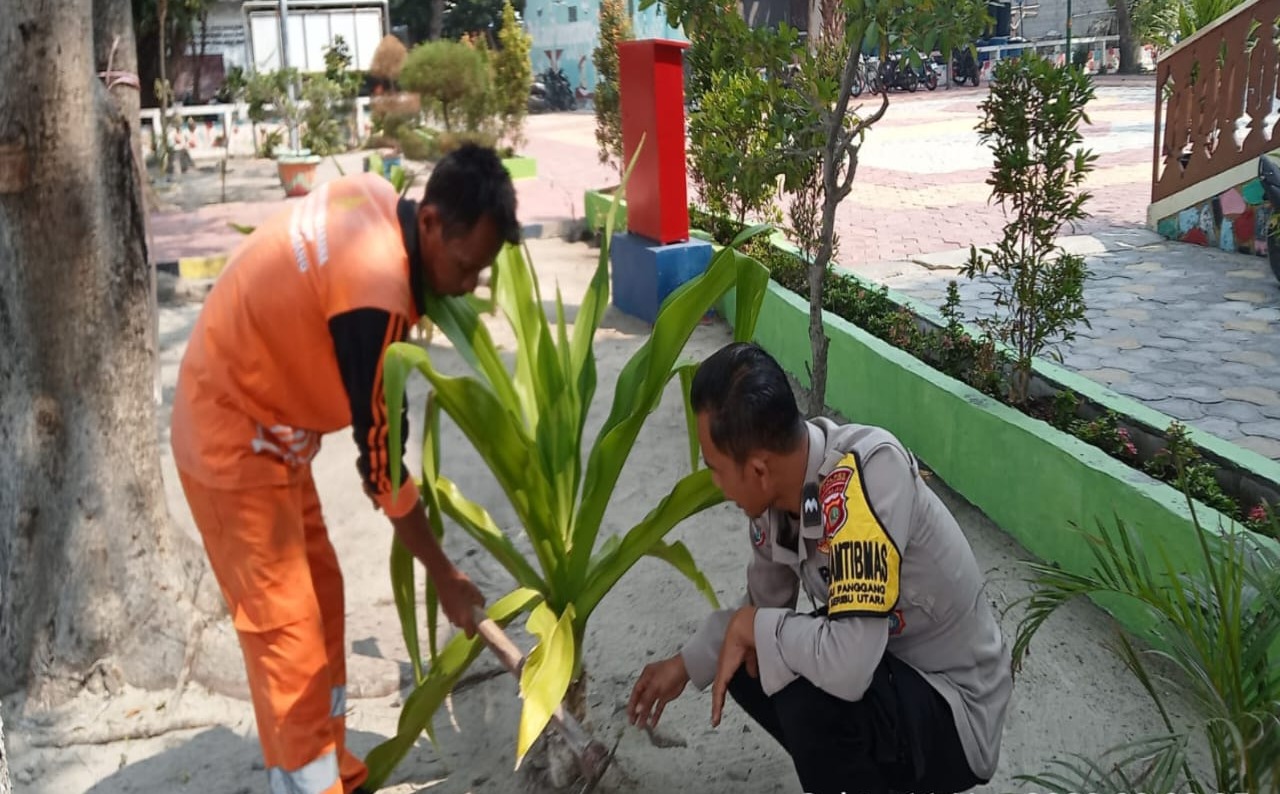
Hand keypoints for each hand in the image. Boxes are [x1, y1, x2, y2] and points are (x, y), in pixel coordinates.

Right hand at [434, 568, 484, 638]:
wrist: (444, 578)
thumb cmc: (462, 586)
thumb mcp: (476, 593)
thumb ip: (480, 603)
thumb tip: (480, 607)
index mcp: (465, 618)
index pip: (470, 634)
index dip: (474, 632)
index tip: (478, 626)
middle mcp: (455, 620)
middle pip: (463, 625)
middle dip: (468, 620)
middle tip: (473, 608)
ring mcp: (448, 615)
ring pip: (457, 619)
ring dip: (461, 614)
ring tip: (465, 601)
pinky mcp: (443, 609)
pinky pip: (452, 614)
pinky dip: (455, 609)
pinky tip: (457, 598)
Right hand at [628, 654, 688, 729]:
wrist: (685, 670)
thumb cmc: (670, 671)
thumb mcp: (655, 686)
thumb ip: (646, 699)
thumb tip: (638, 709)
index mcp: (645, 677)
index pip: (635, 693)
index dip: (632, 704)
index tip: (629, 714)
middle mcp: (650, 684)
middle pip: (641, 700)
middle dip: (637, 711)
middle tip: (633, 721)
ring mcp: (659, 690)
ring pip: (649, 705)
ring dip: (645, 715)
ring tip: (641, 725)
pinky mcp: (666, 696)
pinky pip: (658, 707)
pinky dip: (656, 715)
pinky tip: (653, 722)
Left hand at [711, 606, 756, 727]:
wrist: (746, 627)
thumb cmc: (750, 634)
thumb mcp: (752, 654)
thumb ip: (751, 664)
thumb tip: (754, 673)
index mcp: (731, 660)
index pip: (726, 677)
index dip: (725, 687)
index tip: (723, 698)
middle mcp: (725, 665)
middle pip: (720, 687)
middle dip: (719, 700)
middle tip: (716, 714)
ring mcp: (723, 669)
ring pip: (718, 691)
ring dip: (718, 705)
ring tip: (716, 717)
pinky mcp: (723, 672)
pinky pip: (718, 692)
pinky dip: (718, 705)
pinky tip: (716, 716)